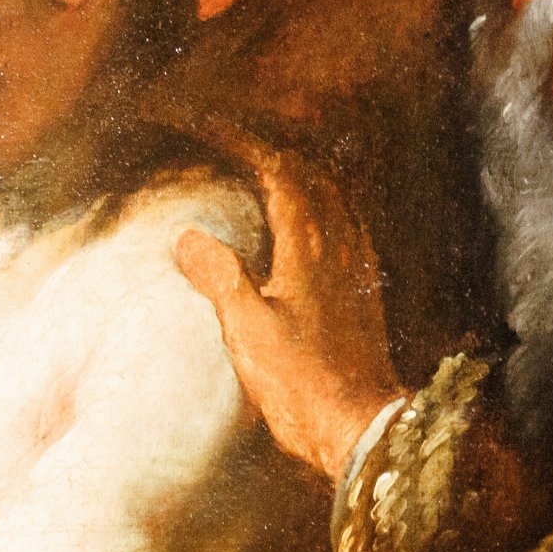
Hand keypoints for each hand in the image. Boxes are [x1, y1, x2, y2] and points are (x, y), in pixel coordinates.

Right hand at [171, 133, 397, 480]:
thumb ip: (220, 277)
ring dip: (299, 173)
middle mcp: (340, 245)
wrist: (359, 427)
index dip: (244, 140)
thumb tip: (190, 237)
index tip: (209, 123)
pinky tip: (308, 225)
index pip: (278, 170)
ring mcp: (356, 267)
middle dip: (271, 147)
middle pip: (311, 173)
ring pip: (333, 196)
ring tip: (268, 169)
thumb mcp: (248, 331)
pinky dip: (319, 206)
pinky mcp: (362, 291)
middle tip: (234, 140)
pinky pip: (345, 225)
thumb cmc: (303, 383)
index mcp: (309, 245)